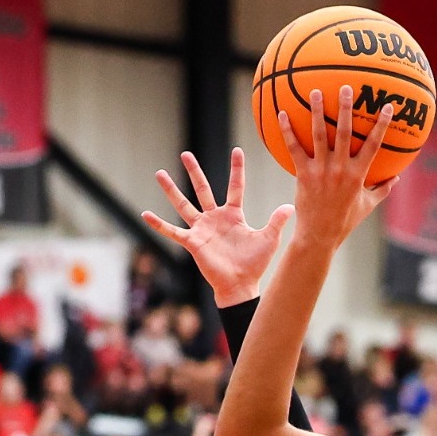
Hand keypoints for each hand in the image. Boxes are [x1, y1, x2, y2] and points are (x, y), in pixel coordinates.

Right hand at [143, 149, 292, 307]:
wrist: (240, 285)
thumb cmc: (254, 264)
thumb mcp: (268, 239)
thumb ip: (277, 221)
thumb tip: (291, 206)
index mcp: (233, 215)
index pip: (235, 186)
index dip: (236, 169)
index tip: (236, 150)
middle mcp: (215, 218)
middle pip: (203, 189)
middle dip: (194, 171)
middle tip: (185, 154)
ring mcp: (202, 229)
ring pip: (184, 204)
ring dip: (171, 190)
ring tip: (159, 173)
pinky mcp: (193, 243)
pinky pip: (173, 231)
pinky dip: (159, 224)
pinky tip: (145, 214)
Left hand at [279, 86, 396, 248]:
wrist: (319, 235)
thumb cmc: (345, 220)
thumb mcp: (367, 205)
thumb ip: (382, 189)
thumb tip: (397, 177)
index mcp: (359, 174)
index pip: (374, 144)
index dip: (381, 124)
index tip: (387, 105)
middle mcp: (341, 169)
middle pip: (345, 132)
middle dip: (346, 108)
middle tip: (345, 87)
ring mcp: (321, 170)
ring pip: (320, 135)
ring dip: (317, 112)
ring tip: (314, 92)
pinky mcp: (303, 174)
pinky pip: (294, 148)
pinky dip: (288, 131)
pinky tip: (282, 114)